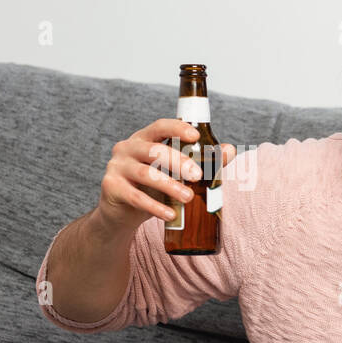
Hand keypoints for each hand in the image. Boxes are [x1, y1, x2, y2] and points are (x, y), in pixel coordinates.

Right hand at [96, 118, 235, 234]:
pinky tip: (171, 215)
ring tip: (188, 198)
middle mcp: (127, 148)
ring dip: (170, 186)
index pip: (159, 127)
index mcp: (143, 139)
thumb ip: (202, 160)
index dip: (177, 128)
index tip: (196, 136)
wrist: (122, 212)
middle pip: (154, 151)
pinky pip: (136, 197)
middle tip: (199, 176)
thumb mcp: (175, 172)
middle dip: (178, 162)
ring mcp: (117, 167)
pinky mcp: (111, 188)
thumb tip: (230, 149)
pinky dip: (155, 207)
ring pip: (146, 174)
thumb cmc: (152, 186)